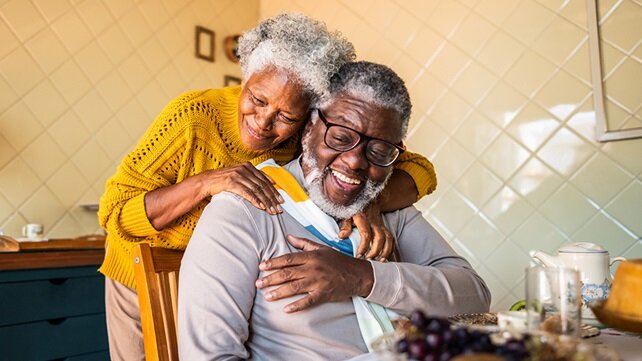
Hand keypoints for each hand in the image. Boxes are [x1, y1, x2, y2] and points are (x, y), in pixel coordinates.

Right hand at [199, 162, 282, 213]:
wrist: (206, 181)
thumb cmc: (223, 180)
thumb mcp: (239, 176)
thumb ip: (252, 178)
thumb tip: (269, 184)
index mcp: (248, 166)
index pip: (265, 180)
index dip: (274, 191)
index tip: (281, 200)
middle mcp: (244, 169)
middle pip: (263, 185)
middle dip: (272, 198)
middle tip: (279, 208)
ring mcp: (238, 175)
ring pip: (257, 190)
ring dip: (266, 202)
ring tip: (272, 210)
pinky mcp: (231, 182)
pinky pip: (247, 193)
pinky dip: (255, 200)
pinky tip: (261, 207)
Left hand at [255, 235, 373, 312]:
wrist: (357, 274)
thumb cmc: (338, 260)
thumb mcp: (321, 248)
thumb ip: (303, 243)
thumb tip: (288, 237)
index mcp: (311, 257)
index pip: (288, 259)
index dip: (273, 263)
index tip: (261, 267)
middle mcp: (312, 268)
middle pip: (288, 273)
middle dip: (271, 279)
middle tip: (258, 284)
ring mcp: (318, 282)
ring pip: (294, 287)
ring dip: (279, 292)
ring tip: (267, 296)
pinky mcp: (323, 294)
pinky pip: (308, 301)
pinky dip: (297, 305)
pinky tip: (286, 309)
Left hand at [338, 202, 394, 260]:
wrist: (366, 199)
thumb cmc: (354, 208)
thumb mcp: (346, 214)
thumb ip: (345, 226)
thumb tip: (342, 237)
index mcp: (363, 218)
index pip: (366, 234)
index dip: (363, 246)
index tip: (358, 256)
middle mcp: (374, 222)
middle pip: (379, 237)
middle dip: (375, 251)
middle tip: (368, 260)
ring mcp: (381, 224)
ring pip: (388, 238)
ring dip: (386, 251)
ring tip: (381, 261)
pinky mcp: (384, 227)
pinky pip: (391, 238)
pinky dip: (390, 248)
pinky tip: (386, 257)